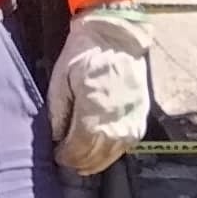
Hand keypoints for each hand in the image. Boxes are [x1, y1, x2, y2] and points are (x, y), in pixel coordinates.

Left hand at [46, 2, 149, 176]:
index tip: (56, 154)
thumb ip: (58, 112)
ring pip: (109, 157)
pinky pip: (123, 148)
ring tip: (78, 157)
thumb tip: (56, 138)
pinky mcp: (140, 121)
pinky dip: (108, 153)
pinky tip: (97, 149)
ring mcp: (131, 124)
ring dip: (92, 162)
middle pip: (94, 157)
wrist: (117, 36)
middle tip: (64, 158)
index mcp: (95, 112)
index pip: (78, 150)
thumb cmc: (85, 53)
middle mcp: (116, 124)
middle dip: (76, 161)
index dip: (64, 157)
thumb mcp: (61, 78)